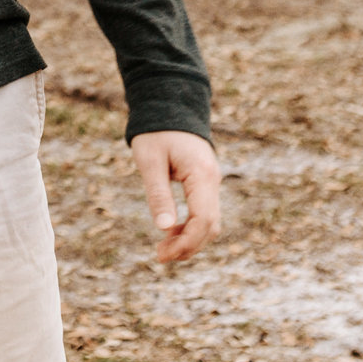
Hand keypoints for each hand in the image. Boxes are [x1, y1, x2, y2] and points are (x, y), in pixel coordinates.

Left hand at [132, 130, 221, 263]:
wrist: (169, 105)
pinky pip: (204, 213)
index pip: (203, 220)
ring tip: (164, 249)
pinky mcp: (205, 184)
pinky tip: (171, 232)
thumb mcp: (149, 161)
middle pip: (210, 227)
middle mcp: (212, 180)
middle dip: (188, 246)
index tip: (162, 254)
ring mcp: (211, 182)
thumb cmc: (156, 131)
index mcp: (202, 175)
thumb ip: (158, 193)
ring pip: (210, 222)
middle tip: (160, 256)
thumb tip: (164, 228)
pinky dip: (191, 228)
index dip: (186, 243)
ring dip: (190, 240)